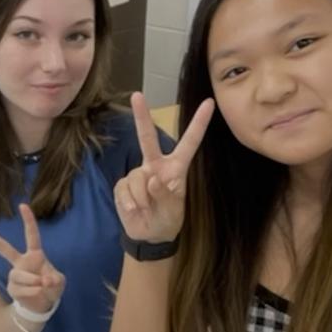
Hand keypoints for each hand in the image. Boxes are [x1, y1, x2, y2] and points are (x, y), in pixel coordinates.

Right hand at [0, 203, 64, 315]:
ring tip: (42, 285)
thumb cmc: (51, 287)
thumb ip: (55, 279)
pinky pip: (20, 288)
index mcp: (34, 255)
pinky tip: (37, 293)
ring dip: (33, 281)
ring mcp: (15, 275)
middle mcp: (21, 262)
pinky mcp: (12, 288)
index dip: (28, 220)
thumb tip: (45, 280)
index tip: (22, 205)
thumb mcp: (59, 281)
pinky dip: (32, 292)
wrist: (43, 305)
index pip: (31, 235)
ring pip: (18, 274)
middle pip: (4, 248)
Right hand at [114, 92, 214, 243]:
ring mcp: (138, 174)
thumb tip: (151, 180)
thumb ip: (165, 194)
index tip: (209, 103)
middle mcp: (155, 166)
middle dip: (141, 116)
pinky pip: (124, 190)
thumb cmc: (167, 219)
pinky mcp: (122, 185)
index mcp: (176, 167)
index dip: (199, 123)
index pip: (189, 143)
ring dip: (141, 199)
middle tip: (136, 95)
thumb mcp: (173, 210)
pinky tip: (135, 210)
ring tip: (146, 209)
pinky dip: (130, 203)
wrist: (148, 235)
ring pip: (136, 178)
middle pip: (147, 138)